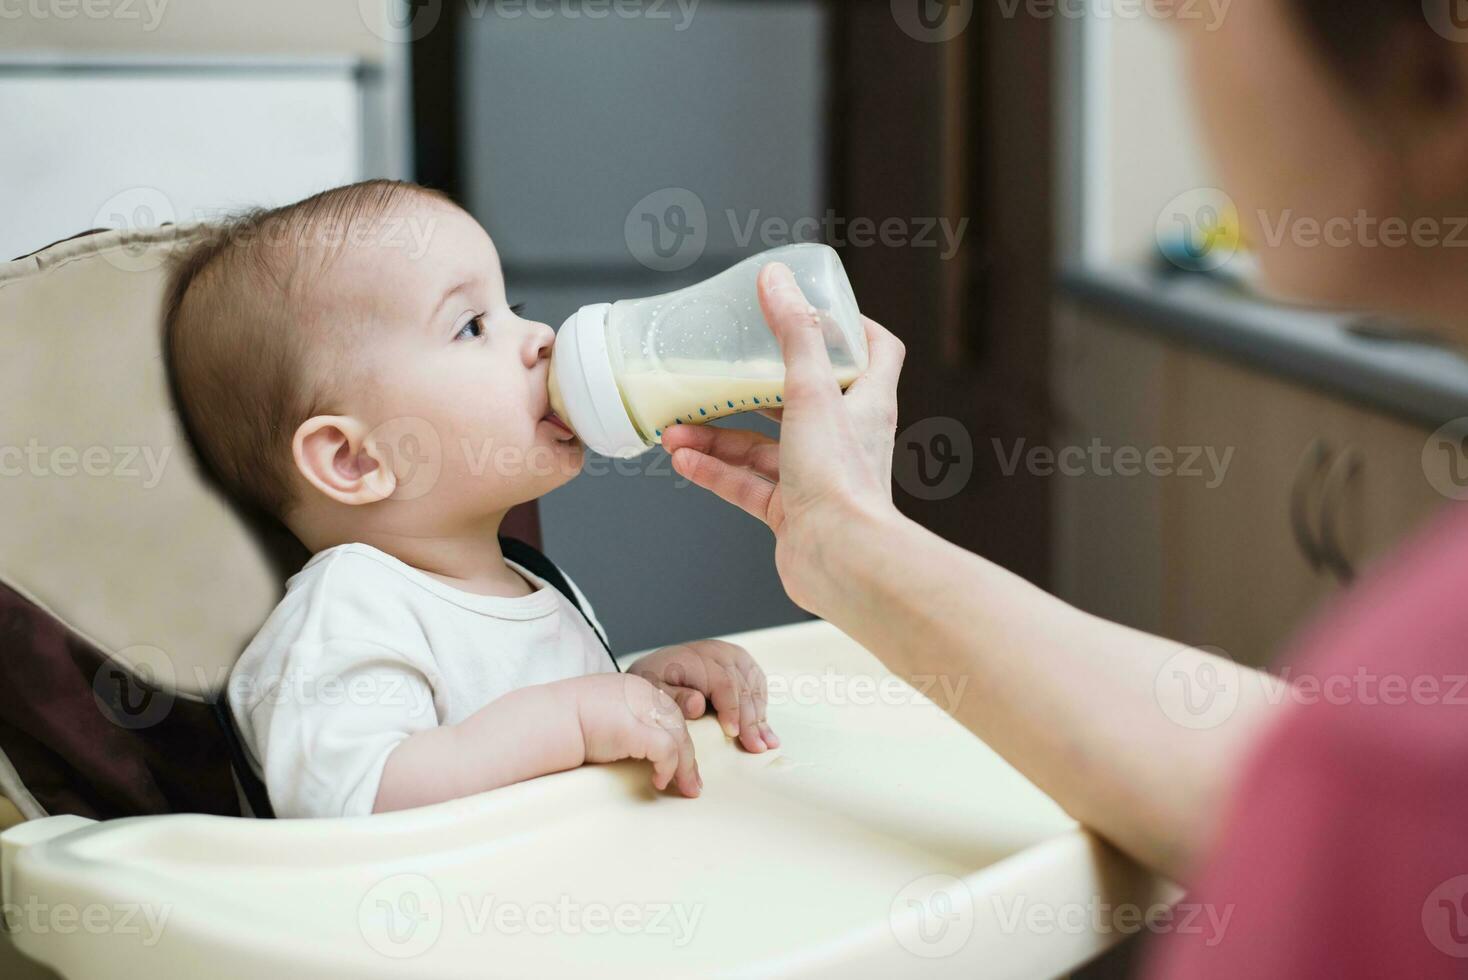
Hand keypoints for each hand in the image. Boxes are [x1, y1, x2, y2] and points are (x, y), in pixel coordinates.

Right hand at [569, 673, 700, 796]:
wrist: (546, 721)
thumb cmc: (563, 722)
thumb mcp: (602, 714)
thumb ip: (624, 723)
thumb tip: (636, 746)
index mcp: (634, 686)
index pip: (668, 711)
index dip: (678, 738)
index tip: (681, 762)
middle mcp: (643, 692)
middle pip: (679, 724)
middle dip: (689, 757)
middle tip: (693, 783)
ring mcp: (641, 708)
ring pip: (680, 738)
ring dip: (685, 767)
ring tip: (685, 788)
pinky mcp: (637, 728)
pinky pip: (667, 750)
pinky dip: (669, 769)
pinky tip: (659, 781)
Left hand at [628, 639, 778, 752]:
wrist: (656, 668)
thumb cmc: (654, 684)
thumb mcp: (653, 692)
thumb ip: (673, 699)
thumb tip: (698, 704)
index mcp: (697, 657)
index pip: (723, 683)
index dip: (732, 709)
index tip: (733, 734)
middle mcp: (718, 652)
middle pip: (743, 687)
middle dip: (751, 720)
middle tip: (756, 747)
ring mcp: (732, 656)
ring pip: (754, 687)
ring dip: (761, 717)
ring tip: (767, 743)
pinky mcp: (741, 663)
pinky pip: (758, 684)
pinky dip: (762, 707)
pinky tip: (765, 727)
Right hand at [660, 262, 905, 614]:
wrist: (843, 561)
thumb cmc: (842, 480)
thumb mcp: (812, 391)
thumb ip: (794, 333)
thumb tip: (777, 280)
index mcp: (864, 402)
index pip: (874, 351)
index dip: (849, 326)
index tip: (813, 309)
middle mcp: (843, 437)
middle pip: (799, 398)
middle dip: (752, 384)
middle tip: (720, 368)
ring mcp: (816, 477)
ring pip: (761, 446)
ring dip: (717, 435)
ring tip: (677, 426)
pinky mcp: (791, 513)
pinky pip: (745, 484)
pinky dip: (713, 471)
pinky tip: (682, 460)